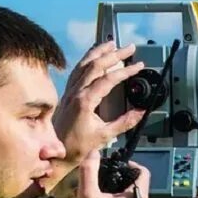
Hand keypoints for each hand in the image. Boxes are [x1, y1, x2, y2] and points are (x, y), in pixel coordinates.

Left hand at [53, 41, 147, 167]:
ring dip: (100, 52)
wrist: (56, 153)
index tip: (138, 66)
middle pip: (96, 64)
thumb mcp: (105, 136)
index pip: (108, 79)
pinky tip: (93, 57)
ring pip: (85, 63)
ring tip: (112, 44)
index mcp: (85, 101)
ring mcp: (70, 91)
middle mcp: (76, 92)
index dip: (126, 71)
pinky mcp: (67, 93)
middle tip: (130, 48)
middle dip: (115, 54)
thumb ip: (124, 122)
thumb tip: (141, 112)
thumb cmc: (76, 146)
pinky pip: (77, 70)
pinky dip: (87, 59)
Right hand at [73, 154, 154, 197]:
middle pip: (134, 186)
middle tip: (98, 182)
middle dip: (115, 181)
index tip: (115, 164)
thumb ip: (89, 171)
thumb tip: (94, 152)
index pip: (143, 172)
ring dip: (113, 195)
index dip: (130, 164)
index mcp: (138, 197)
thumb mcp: (87, 197)